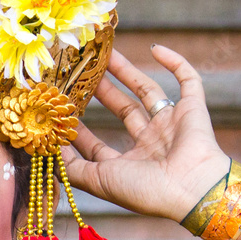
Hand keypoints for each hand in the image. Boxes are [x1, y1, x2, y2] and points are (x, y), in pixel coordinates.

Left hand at [62, 45, 230, 222]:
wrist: (190, 190)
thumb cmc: (145, 191)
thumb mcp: (99, 181)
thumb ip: (72, 168)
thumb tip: (47, 151)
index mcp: (129, 165)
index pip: (97, 144)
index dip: (79, 128)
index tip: (59, 108)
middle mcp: (150, 145)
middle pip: (122, 110)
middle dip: (101, 91)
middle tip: (81, 71)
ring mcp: (172, 126)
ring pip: (147, 91)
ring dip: (127, 72)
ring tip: (106, 54)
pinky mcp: (193, 110)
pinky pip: (187, 81)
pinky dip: (174, 63)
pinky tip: (155, 48)